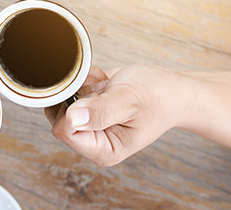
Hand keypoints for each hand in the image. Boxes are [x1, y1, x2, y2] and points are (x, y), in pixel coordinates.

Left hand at [45, 65, 192, 166]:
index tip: (92, 95)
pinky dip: (87, 80)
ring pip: (64, 99)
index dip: (72, 109)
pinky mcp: (89, 108)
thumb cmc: (157, 98)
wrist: (170, 89)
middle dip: (78, 95)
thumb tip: (72, 118)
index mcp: (103, 150)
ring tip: (107, 87)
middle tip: (104, 90)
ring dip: (83, 85)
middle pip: (59, 116)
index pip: (64, 132)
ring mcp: (89, 124)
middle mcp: (93, 140)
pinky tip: (106, 83)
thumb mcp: (130, 101)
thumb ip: (101, 112)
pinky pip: (73, 89)